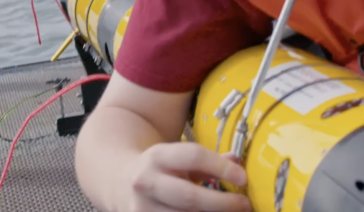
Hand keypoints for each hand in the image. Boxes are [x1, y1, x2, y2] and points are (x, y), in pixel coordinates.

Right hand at [117, 143, 251, 211]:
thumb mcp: (178, 157)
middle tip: (244, 205)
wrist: (118, 181)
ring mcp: (142, 209)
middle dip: (222, 204)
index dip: (221, 168)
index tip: (243, 178)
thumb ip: (209, 161)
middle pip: (189, 197)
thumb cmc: (159, 169)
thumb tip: (238, 164)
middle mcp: (146, 182)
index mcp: (158, 157)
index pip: (193, 157)